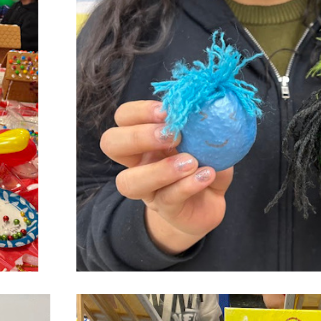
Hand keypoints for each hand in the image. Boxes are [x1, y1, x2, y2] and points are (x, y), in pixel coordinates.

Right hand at [101, 101, 231, 254]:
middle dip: (138, 136)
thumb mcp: (207, 141)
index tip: (167, 112)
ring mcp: (147, 190)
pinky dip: (188, 185)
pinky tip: (207, 175)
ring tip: (191, 162)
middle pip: (111, 144)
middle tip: (174, 136)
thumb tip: (209, 110)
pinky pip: (167, 198)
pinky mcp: (165, 210)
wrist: (210, 203)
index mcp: (144, 139)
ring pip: (129, 182)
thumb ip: (204, 127)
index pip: (124, 117)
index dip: (139, 112)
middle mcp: (138, 163)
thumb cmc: (204, 164)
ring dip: (160, 169)